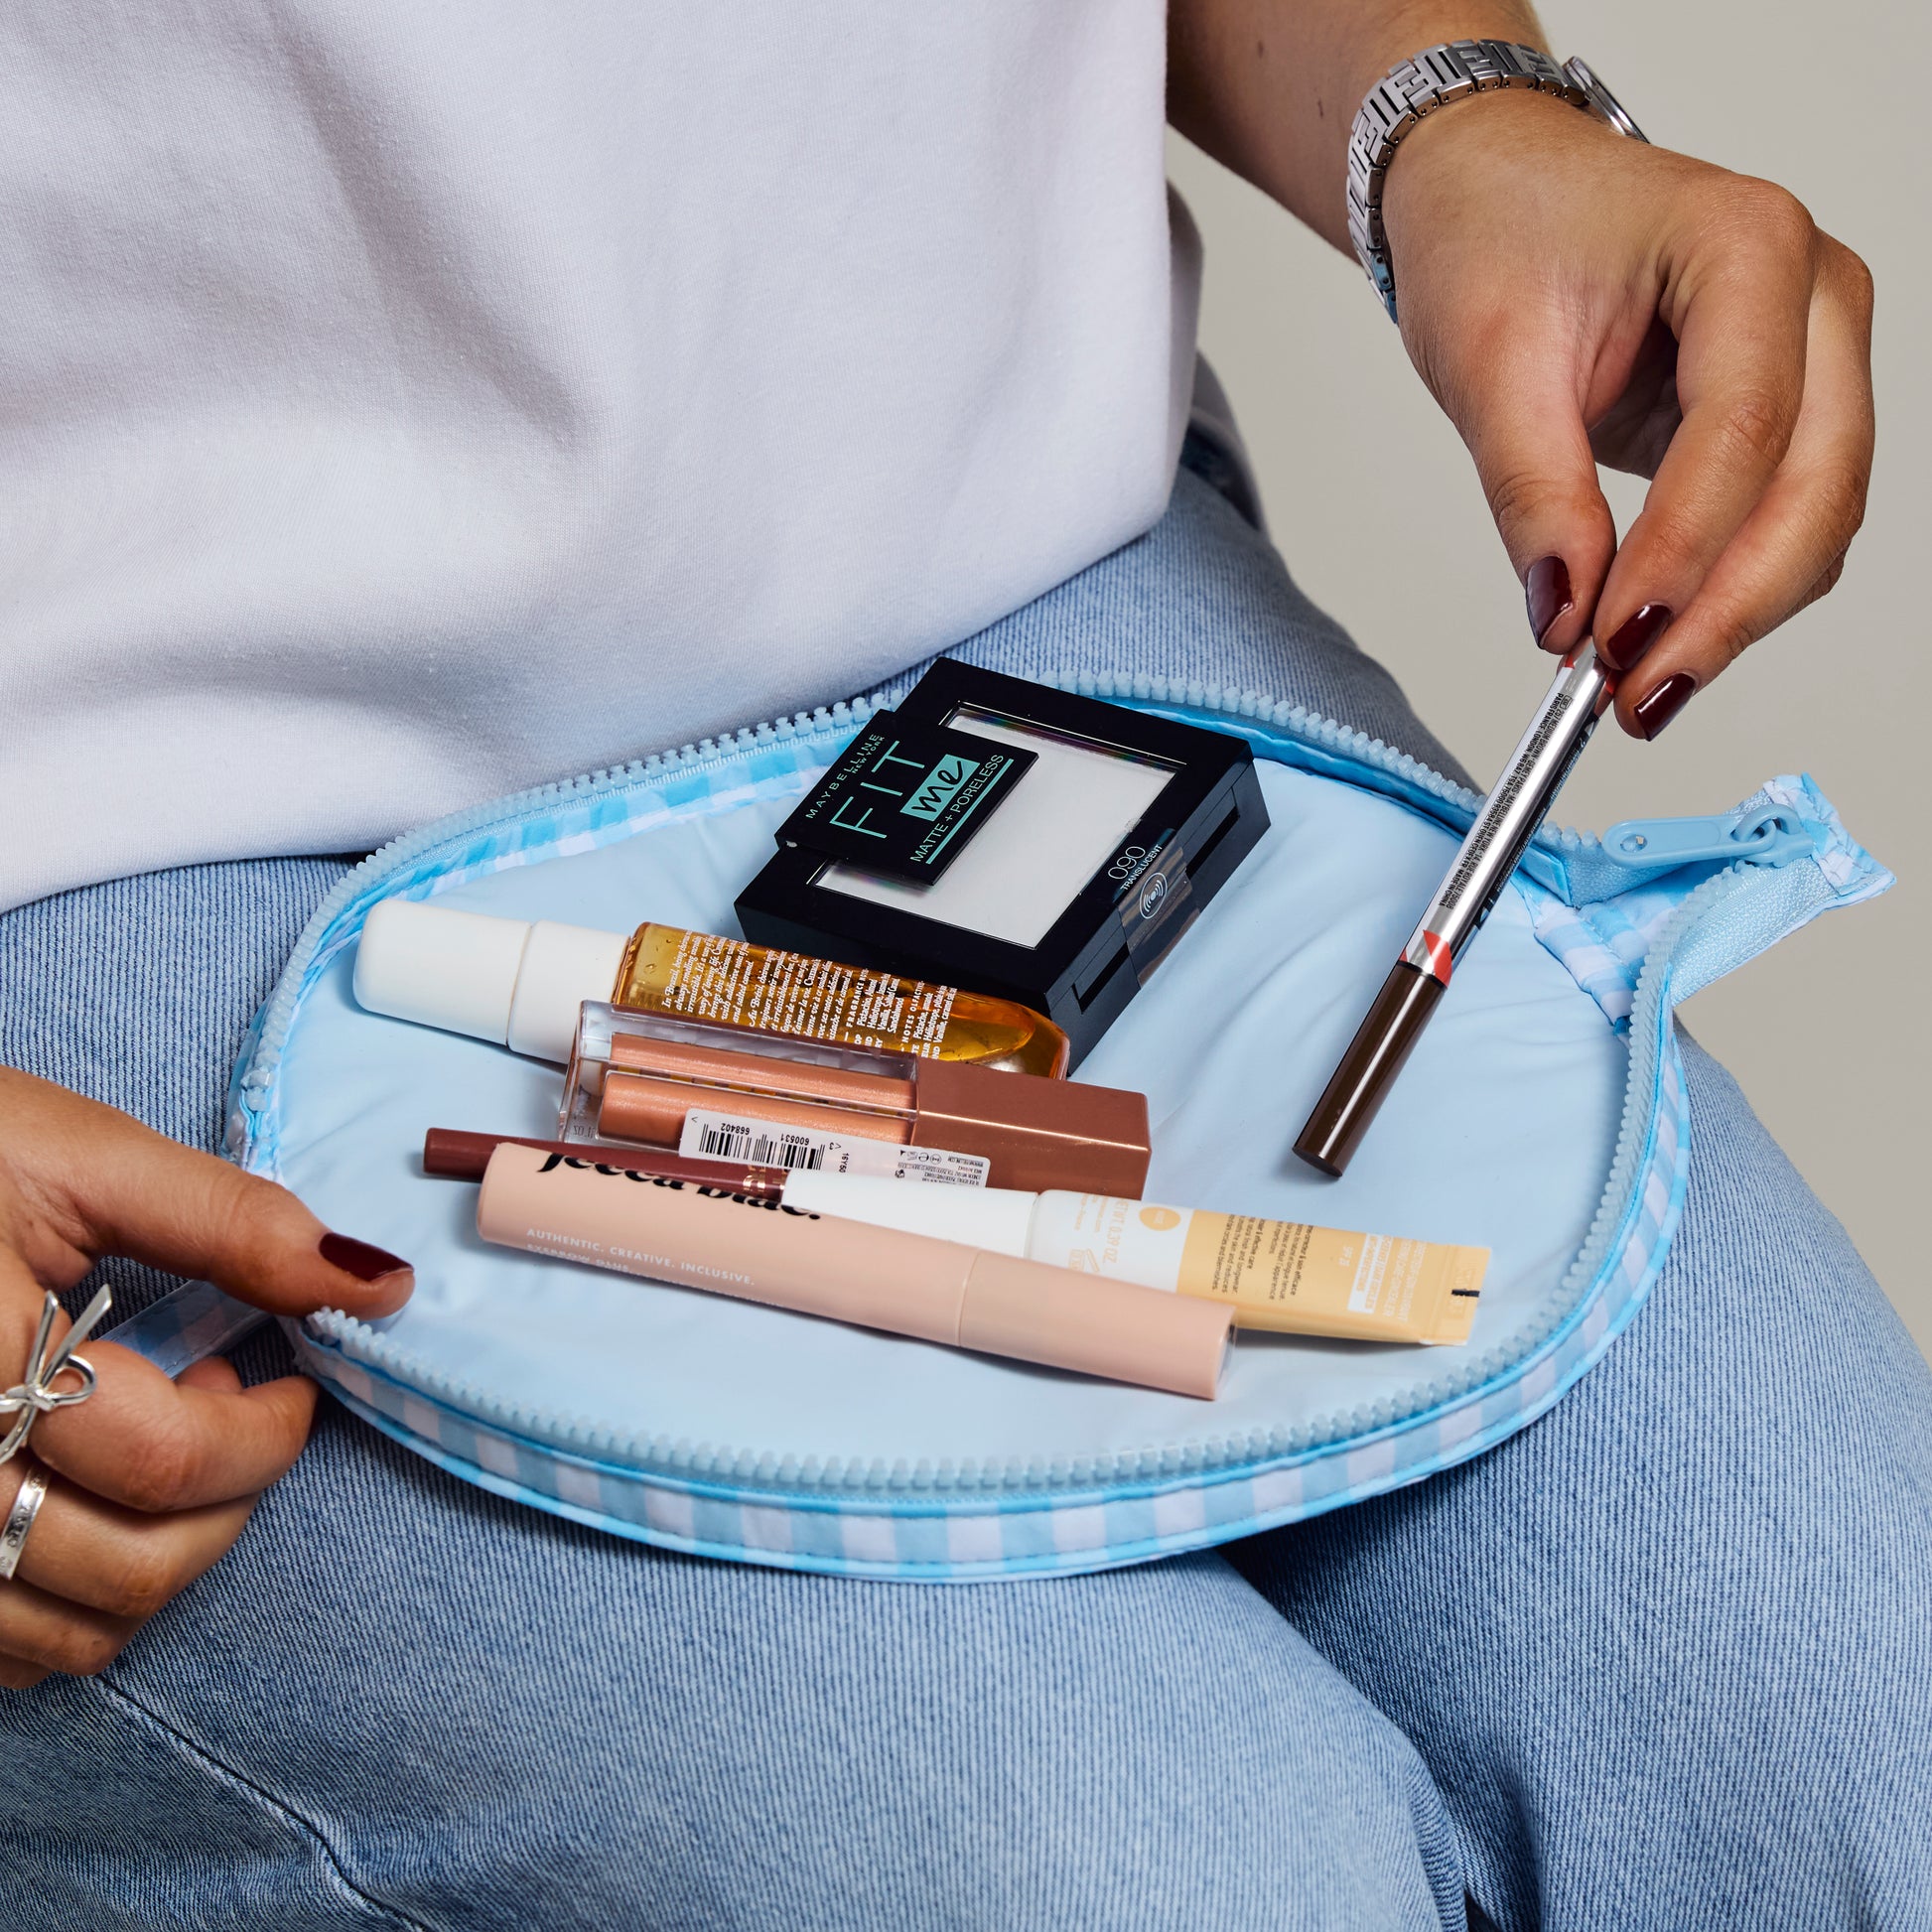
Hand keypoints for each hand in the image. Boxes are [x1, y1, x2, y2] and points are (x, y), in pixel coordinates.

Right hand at [0, 1068, 412, 1687]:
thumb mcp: (73, 1158)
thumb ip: (230, 1224)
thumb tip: (378, 1281)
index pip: (168, 1460)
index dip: (269, 1433)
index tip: (292, 1383)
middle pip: (126, 1570)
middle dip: (225, 1507)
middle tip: (228, 1415)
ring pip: (65, 1636)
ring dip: (156, 1563)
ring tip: (152, 1453)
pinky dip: (64, 1607)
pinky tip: (75, 1506)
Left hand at [1382, 87, 1874, 736]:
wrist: (1499, 192)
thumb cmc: (1496, 236)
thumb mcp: (1487, 363)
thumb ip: (1532, 493)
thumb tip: (1563, 615)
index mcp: (1746, 245)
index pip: (1745, 426)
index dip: (1684, 551)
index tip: (1614, 643)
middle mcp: (1814, 293)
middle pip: (1816, 484)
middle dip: (1727, 610)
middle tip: (1635, 699)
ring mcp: (1818, 350)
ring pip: (1817, 517)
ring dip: (1735, 616)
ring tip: (1634, 691)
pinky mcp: (1791, 405)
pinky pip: (1786, 518)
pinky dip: (1728, 591)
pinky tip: (1657, 643)